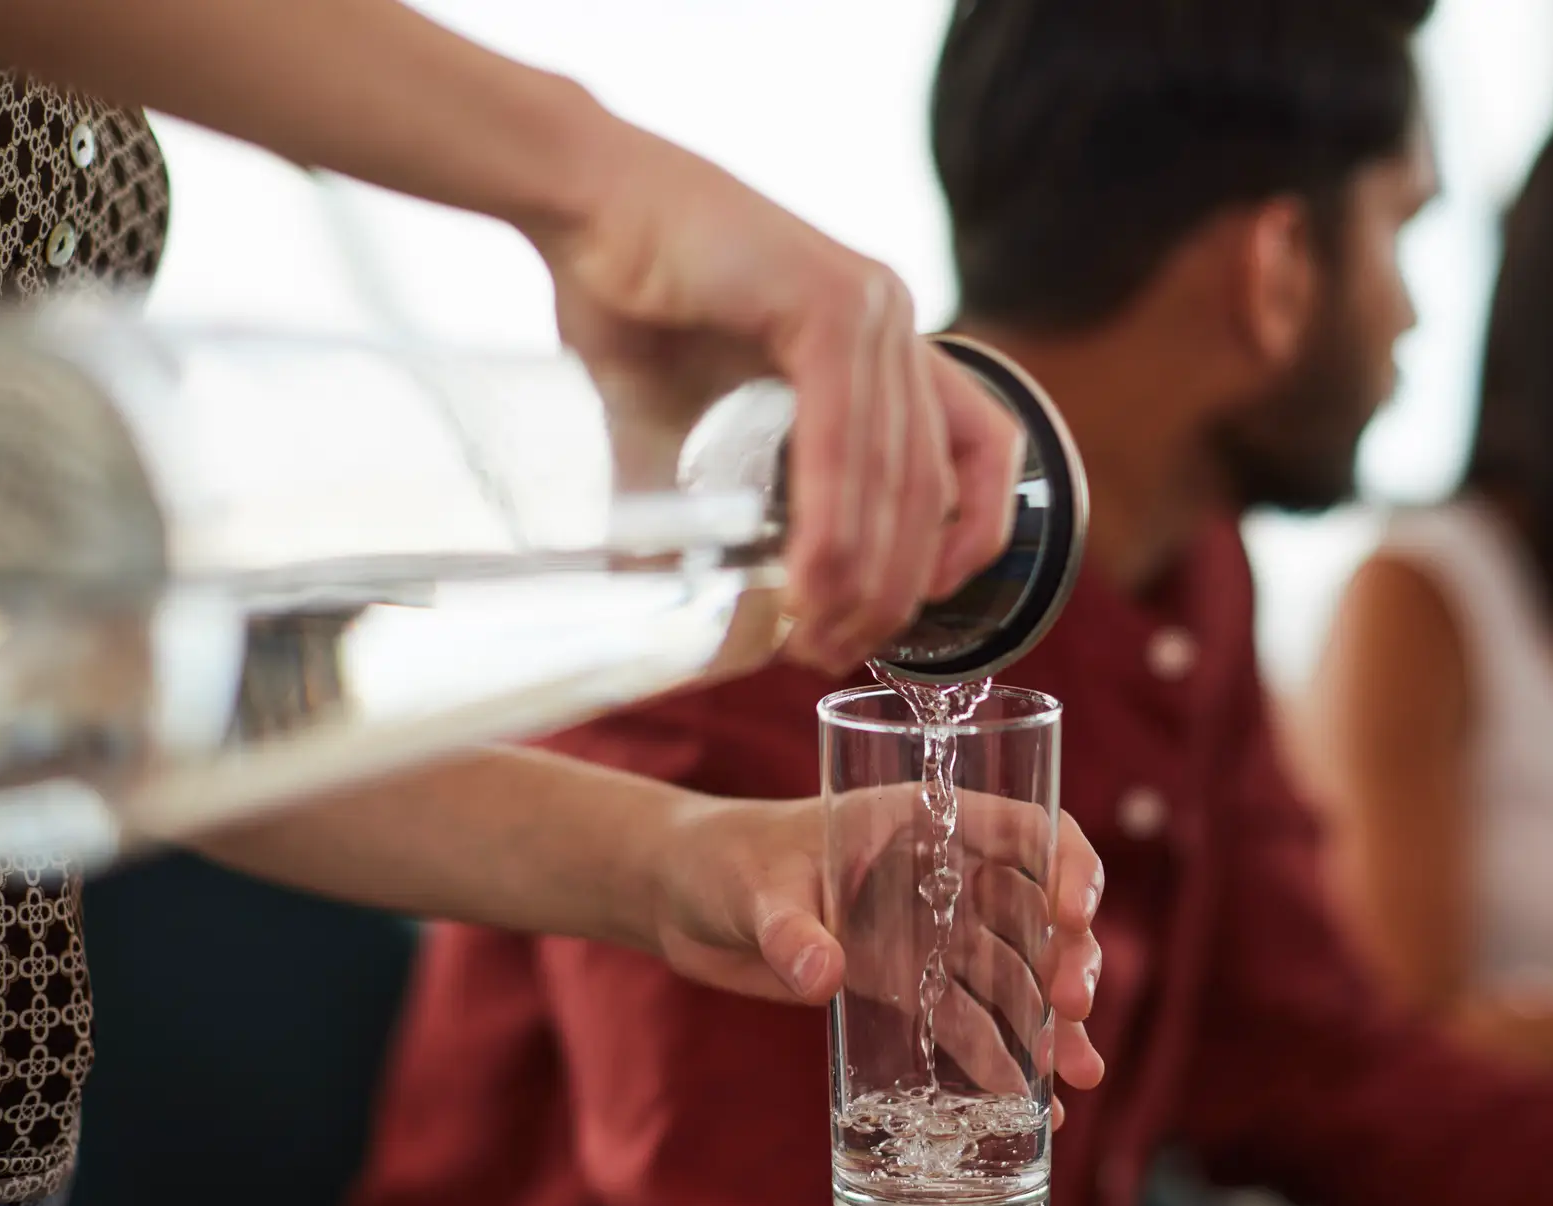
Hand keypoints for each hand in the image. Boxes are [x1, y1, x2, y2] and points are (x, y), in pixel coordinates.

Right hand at [535, 114, 1020, 672]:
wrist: (576, 205)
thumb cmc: (624, 302)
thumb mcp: (681, 428)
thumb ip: (707, 509)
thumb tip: (687, 611)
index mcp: (883, 345)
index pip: (976, 455)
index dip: (964, 545)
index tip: (904, 612)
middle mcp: (894, 322)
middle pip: (934, 489)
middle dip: (894, 589)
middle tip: (836, 652)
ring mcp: (872, 308)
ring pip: (899, 474)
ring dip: (862, 573)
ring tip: (818, 636)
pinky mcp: (828, 301)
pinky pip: (847, 437)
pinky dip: (832, 521)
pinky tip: (807, 580)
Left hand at [644, 791, 1104, 1109]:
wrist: (682, 902)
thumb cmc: (721, 862)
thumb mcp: (755, 889)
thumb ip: (789, 931)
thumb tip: (824, 978)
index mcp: (920, 819)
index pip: (1021, 828)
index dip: (1065, 865)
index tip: (1075, 916)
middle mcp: (939, 875)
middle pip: (1033, 910)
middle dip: (1067, 958)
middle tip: (1071, 1010)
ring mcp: (925, 933)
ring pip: (1011, 974)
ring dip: (1050, 1022)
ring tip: (1077, 1077)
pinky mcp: (903, 986)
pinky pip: (967, 1022)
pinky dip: (1002, 1060)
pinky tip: (1031, 1106)